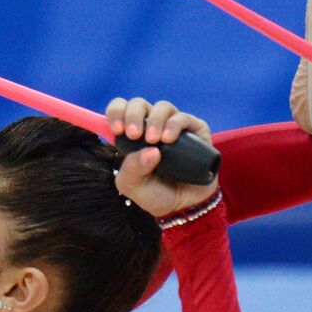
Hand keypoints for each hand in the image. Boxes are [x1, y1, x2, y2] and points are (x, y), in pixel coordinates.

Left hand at [106, 97, 219, 217]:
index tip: (117, 129)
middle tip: (134, 134)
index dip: (116, 112)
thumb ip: (131, 169)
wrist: (185, 207)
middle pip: (140, 104)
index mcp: (133, 136)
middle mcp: (153, 127)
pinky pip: (184, 118)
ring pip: (163, 107)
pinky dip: (175, 125)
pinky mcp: (195, 131)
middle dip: (133, 115)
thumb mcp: (132, 187)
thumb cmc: (156, 195)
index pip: (120, 110)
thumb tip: (149, 150)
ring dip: (155, 120)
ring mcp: (175, 127)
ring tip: (155, 141)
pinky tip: (169, 139)